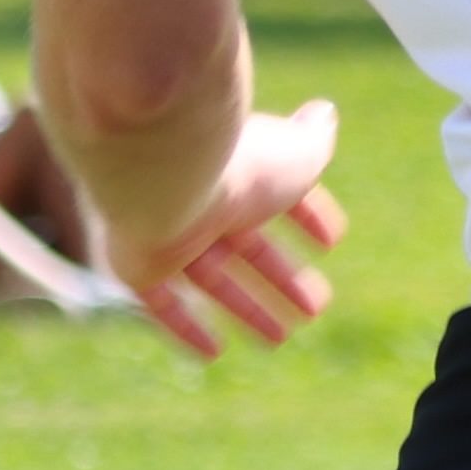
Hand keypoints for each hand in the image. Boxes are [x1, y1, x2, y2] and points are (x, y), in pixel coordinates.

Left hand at [103, 100, 350, 358]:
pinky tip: (212, 353)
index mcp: (239, 166)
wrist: (161, 167)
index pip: (279, 194)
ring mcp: (169, 232)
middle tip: (316, 306)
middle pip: (247, 245)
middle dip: (283, 276)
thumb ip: (316, 142)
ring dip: (248, 308)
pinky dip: (186, 327)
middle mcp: (202, 197)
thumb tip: (324, 116)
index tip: (332, 243)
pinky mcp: (138, 264)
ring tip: (282, 338)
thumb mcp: (297, 155)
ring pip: (212, 278)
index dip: (309, 218)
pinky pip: (162, 303)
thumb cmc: (238, 160)